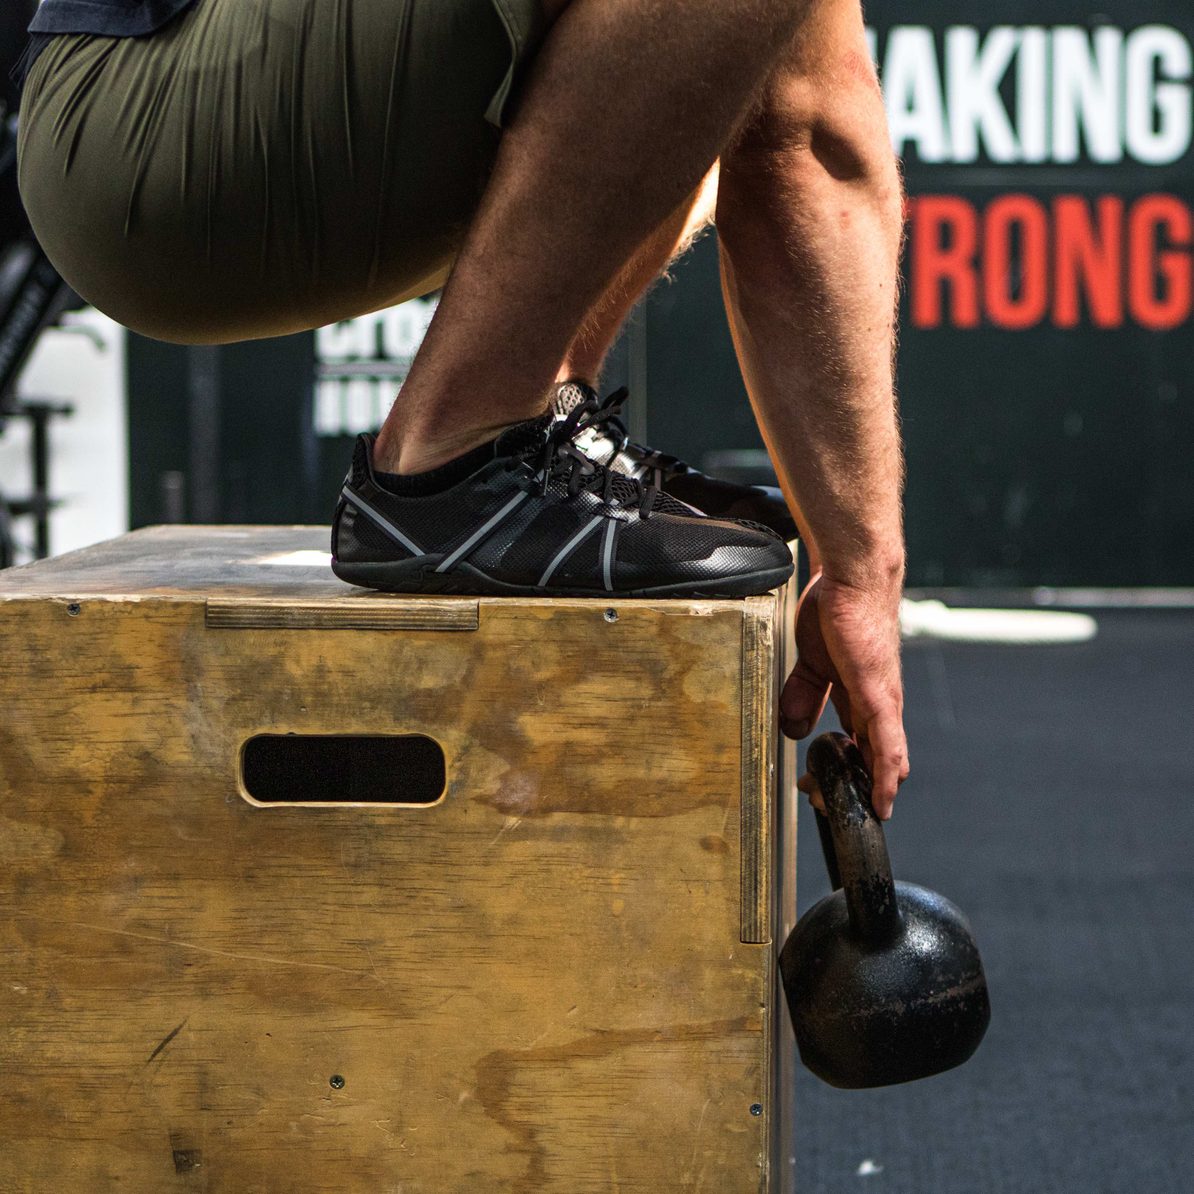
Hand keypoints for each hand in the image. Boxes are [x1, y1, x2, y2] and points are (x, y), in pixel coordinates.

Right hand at [781, 572, 908, 818]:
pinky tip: (884, 799)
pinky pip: (887, 744)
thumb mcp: (810, 662)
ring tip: (854, 812)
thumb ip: (804, 694)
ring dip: (870, 790)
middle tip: (826, 803)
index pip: (858, 746)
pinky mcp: (878, 696)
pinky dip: (885, 775)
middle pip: (874, 760)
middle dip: (855, 788)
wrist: (852, 579)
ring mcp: (881, 703)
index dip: (845, 772)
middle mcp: (877, 706)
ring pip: (885, 759)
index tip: (819, 788)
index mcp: (858, 698)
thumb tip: (793, 728)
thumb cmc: (836, 611)